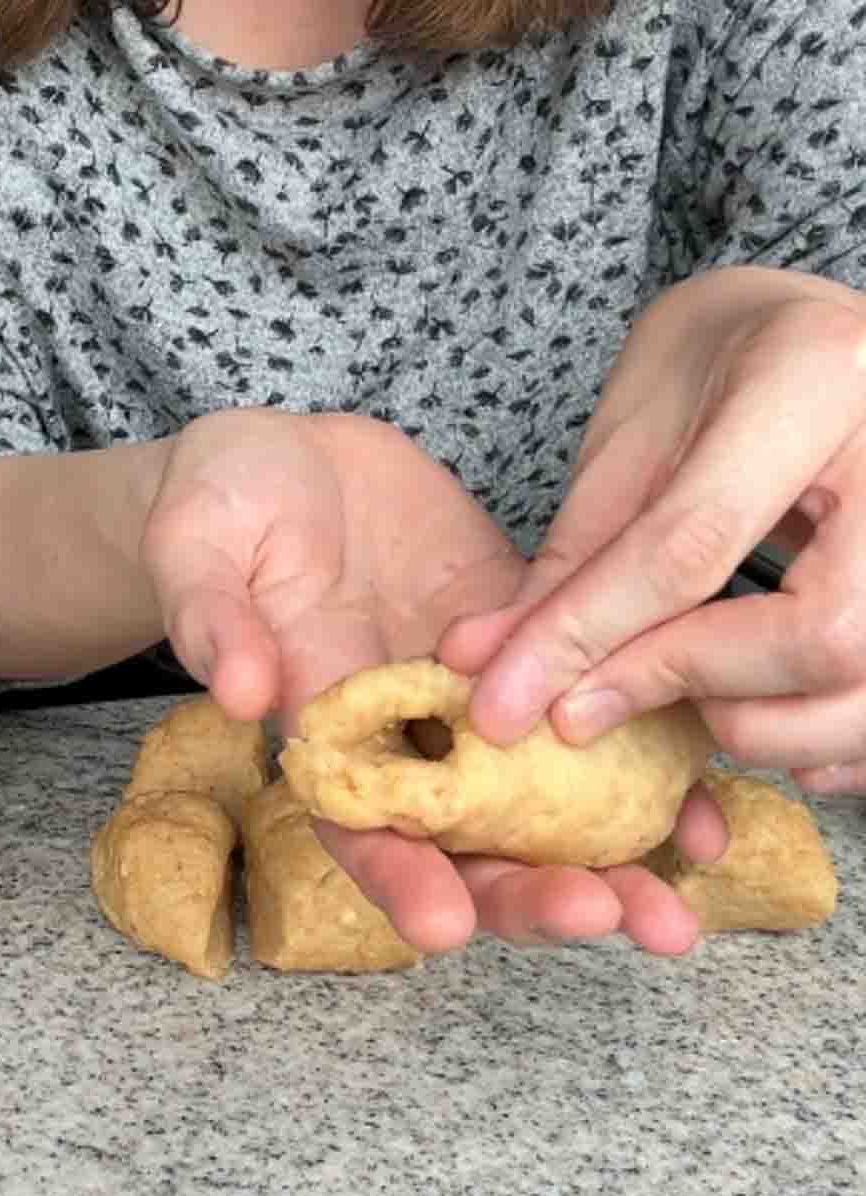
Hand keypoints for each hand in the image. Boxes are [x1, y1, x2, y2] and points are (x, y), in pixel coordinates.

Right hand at [141, 409, 707, 955]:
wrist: (290, 461)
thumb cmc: (220, 509)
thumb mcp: (196, 551)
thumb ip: (214, 620)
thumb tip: (243, 692)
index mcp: (323, 731)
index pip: (358, 827)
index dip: (399, 879)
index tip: (446, 924)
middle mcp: (407, 732)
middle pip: (472, 837)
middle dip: (537, 887)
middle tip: (614, 916)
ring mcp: (474, 689)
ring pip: (545, 787)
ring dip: (616, 842)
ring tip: (688, 885)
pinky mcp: (524, 630)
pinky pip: (588, 693)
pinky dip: (644, 744)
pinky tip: (707, 784)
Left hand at [440, 265, 865, 796]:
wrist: (813, 338)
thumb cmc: (719, 363)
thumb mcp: (635, 433)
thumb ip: (578, 553)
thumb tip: (490, 661)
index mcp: (813, 381)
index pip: (694, 544)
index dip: (590, 636)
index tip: (509, 700)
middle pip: (821, 636)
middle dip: (689, 687)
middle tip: (593, 700)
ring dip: (755, 727)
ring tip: (675, 696)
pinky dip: (818, 741)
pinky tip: (750, 715)